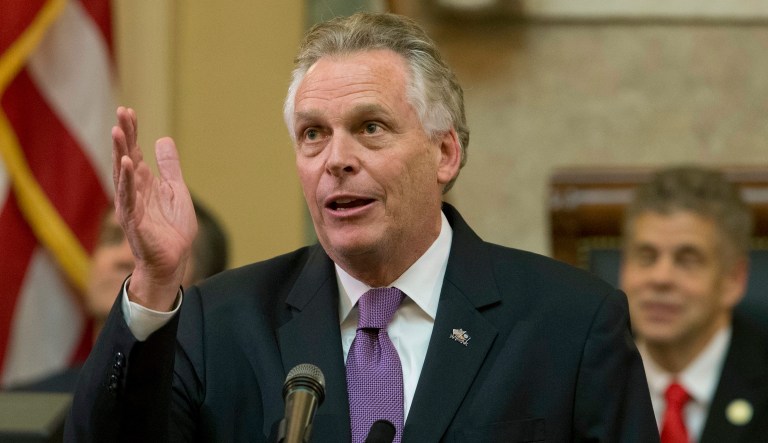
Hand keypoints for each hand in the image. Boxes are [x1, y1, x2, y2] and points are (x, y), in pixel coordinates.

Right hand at [112, 107, 196, 310]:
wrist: (173, 260)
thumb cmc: (172, 229)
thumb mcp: (176, 191)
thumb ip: (169, 167)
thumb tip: (163, 139)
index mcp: (144, 183)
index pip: (135, 152)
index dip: (133, 132)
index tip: (128, 110)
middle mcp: (133, 191)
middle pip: (126, 158)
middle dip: (124, 136)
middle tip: (121, 112)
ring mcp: (131, 205)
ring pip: (122, 175)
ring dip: (120, 153)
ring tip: (118, 131)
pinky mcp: (133, 221)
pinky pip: (128, 198)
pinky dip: (127, 180)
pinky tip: (127, 163)